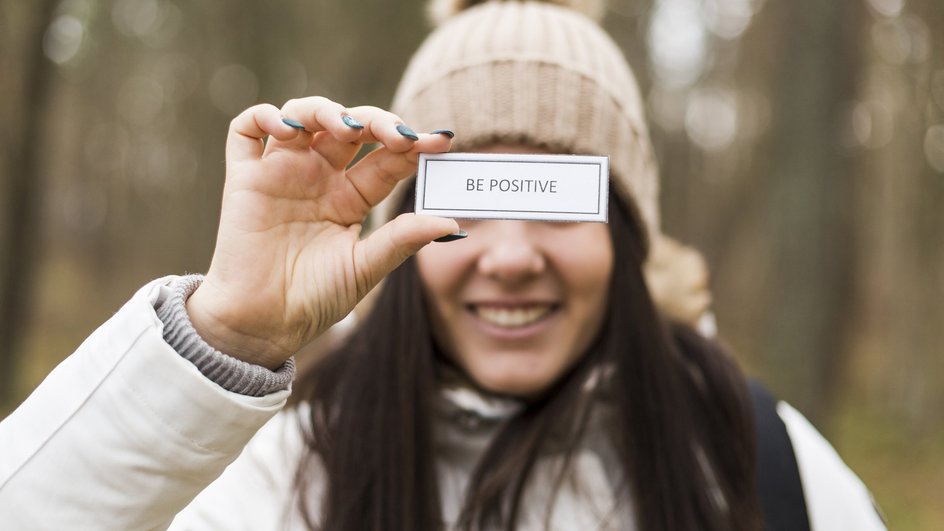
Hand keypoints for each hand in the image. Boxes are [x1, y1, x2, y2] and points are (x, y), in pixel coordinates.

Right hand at [185, 97, 458, 368]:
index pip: (387, 157)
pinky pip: (246, 129)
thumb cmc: (314, 300)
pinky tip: (288, 129)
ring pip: (303, 116)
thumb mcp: (365, 268)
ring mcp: (282, 173)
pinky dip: (265, 116)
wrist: (263, 325)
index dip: (413, 145)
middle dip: (377, 121)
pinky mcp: (244, 177)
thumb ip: (402, 240)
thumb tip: (453, 223)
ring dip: (327, 110)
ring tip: (347, 128)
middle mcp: (319, 177)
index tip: (440, 143)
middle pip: (351, 127)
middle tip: (398, 135)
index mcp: (351, 197)